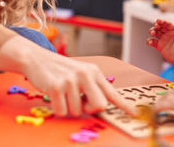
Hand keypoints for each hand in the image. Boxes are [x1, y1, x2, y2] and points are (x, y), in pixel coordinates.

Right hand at [0, 36, 136, 116]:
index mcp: (94, 72)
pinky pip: (62, 111)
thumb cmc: (60, 69)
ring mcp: (70, 80)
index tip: (135, 114)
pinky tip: (54, 95)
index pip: (112, 93)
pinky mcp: (56, 87)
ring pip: (77, 111)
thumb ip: (93, 88)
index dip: (124, 106)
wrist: (37, 58)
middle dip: (89, 109)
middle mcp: (85, 74)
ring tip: (63, 93)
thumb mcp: (80, 73)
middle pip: (99, 106)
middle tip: (79, 101)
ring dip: (69, 107)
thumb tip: (102, 107)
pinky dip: (58, 108)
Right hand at [146, 19, 173, 70]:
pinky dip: (149, 41)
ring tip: (153, 33)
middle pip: (159, 27)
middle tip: (155, 27)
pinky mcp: (159, 46)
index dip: (162, 21)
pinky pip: (152, 42)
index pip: (166, 23)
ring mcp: (162, 39)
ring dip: (152, 31)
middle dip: (156, 26)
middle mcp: (167, 33)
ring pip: (155, 32)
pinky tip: (150, 42)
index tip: (158, 21)